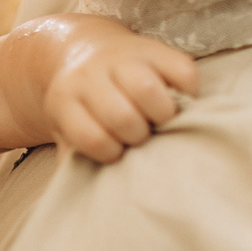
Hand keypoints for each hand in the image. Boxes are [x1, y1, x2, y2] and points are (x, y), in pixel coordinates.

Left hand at [37, 16, 196, 162]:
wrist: (82, 52)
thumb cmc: (80, 105)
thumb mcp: (64, 128)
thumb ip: (71, 159)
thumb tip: (85, 202)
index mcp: (65, 99)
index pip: (91, 137)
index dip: (109, 152)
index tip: (116, 152)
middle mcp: (91, 75)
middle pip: (121, 115)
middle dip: (136, 135)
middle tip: (140, 137)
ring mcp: (123, 58)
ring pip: (148, 89)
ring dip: (161, 114)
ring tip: (160, 121)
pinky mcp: (155, 48)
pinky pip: (182, 71)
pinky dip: (187, 93)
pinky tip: (177, 101)